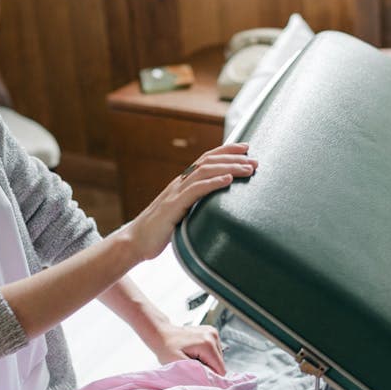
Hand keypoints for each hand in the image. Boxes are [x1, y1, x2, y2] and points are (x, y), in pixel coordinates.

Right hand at [119, 143, 257, 261]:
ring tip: (247, 169)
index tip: (246, 148)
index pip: (206, 159)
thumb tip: (215, 206)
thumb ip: (195, 205)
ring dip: (229, 168)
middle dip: (233, 158)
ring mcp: (175, 193)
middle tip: (255, 161)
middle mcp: (179, 183)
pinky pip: (196, 191)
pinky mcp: (173, 207)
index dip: (225, 151)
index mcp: (182, 183)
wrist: (135, 241)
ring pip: (205, 172)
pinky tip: (228, 180)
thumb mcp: (181, 213)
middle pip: (208, 162)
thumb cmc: (159, 230)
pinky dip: (213, 183)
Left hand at [146, 323, 226, 374]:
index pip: (220, 369)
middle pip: (220, 363)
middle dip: (208, 368)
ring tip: (192, 358)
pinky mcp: (211, 333)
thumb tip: (212, 380)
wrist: (161, 333)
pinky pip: (214, 351)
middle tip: (192, 365)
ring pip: (218, 358)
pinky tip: (194, 352)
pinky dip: (206, 355)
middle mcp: (213, 335)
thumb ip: (197, 372)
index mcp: (208, 344)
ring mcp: (213, 332)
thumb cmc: (166, 348)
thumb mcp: (179, 364)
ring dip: (207, 362)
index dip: (210, 377)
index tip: (197, 376)